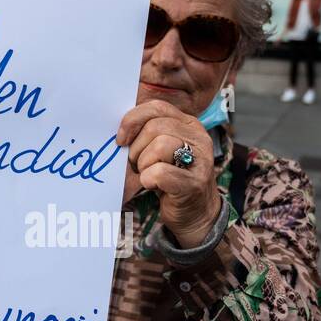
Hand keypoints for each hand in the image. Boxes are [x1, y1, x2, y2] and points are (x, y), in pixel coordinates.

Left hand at [116, 99, 220, 247]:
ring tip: (147, 175)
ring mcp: (200, 160)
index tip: (121, 139)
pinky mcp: (195, 183)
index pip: (157, 107)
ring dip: (143, 164)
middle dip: (137, 148)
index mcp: (189, 124)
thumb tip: (119, 129)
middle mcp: (198, 137)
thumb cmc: (171, 179)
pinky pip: (160, 173)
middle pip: (155, 127)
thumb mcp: (160, 150)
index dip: (133, 120)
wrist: (195, 213)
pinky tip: (153, 186)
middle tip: (137, 165)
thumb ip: (146, 133)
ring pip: (160, 146)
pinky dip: (148, 180)